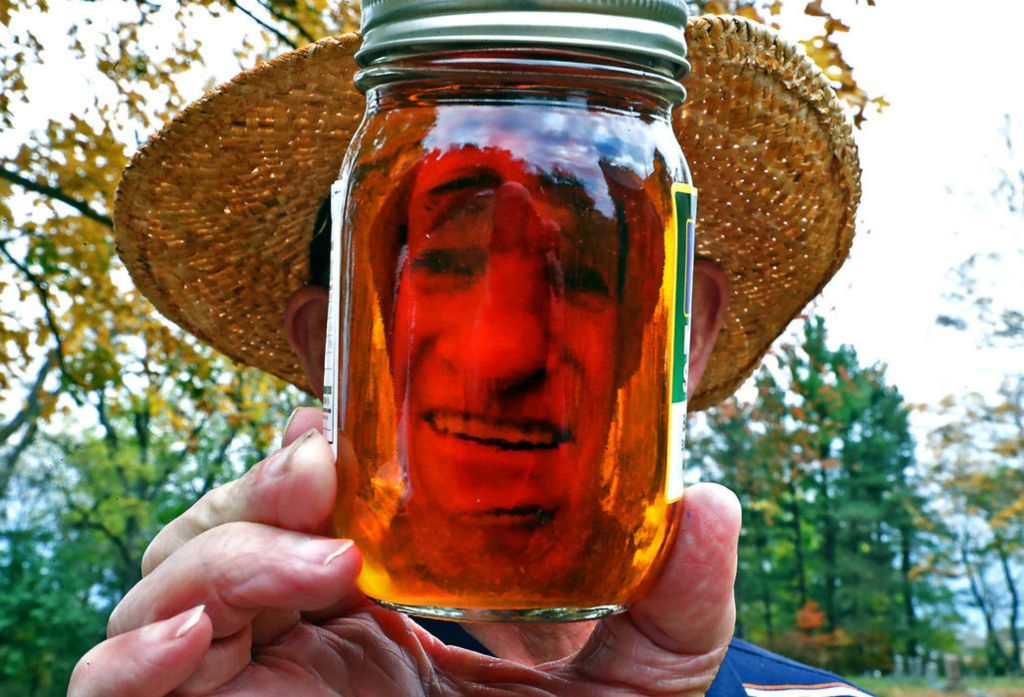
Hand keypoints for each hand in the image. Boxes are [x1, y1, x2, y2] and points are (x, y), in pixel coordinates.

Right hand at [69, 407, 740, 695]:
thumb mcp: (622, 694)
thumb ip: (667, 609)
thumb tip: (709, 503)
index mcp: (377, 602)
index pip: (320, 502)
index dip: (318, 455)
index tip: (342, 423)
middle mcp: (301, 629)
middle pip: (237, 524)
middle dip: (267, 487)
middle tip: (325, 469)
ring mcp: (242, 680)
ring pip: (174, 580)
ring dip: (226, 551)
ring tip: (319, 553)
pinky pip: (113, 682)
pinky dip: (135, 652)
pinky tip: (187, 642)